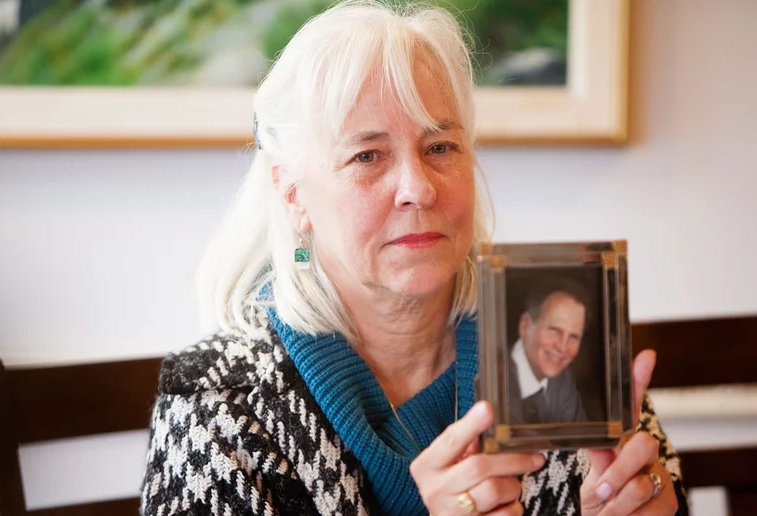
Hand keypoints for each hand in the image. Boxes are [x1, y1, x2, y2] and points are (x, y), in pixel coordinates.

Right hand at [410, 401, 544, 514]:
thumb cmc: (449, 488)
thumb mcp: (448, 464)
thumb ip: (464, 443)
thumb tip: (486, 415)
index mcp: (426, 465)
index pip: (451, 441)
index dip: (471, 425)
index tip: (487, 409)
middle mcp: (435, 489)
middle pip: (479, 467)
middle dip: (512, 461)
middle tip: (533, 458)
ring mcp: (451, 512)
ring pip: (494, 490)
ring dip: (512, 486)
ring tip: (511, 485)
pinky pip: (504, 515)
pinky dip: (513, 508)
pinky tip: (506, 505)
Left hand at [580, 350, 677, 515]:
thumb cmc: (597, 498)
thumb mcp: (591, 472)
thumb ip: (597, 454)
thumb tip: (591, 436)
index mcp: (624, 443)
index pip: (632, 408)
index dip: (639, 381)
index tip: (645, 356)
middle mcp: (646, 455)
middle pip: (642, 445)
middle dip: (618, 471)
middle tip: (601, 489)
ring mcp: (660, 476)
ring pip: (639, 484)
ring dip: (615, 502)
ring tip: (605, 508)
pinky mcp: (669, 501)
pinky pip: (647, 508)